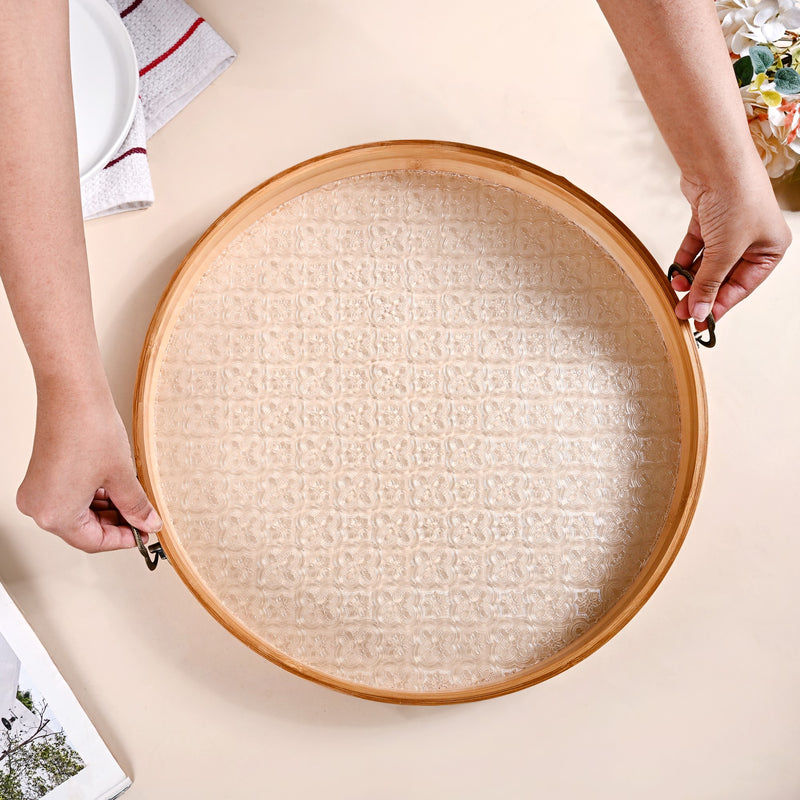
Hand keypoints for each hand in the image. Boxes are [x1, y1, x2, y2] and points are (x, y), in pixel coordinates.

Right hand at [15, 379, 161, 552]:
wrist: (72, 393)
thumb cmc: (89, 429)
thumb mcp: (122, 475)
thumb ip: (136, 505)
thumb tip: (148, 523)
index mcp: (54, 514)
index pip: (93, 541)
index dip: (123, 539)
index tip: (145, 534)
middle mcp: (38, 507)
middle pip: (83, 529)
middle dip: (116, 523)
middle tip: (142, 517)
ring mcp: (37, 491)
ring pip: (78, 513)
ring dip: (107, 509)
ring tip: (133, 499)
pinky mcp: (41, 477)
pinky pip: (69, 497)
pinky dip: (93, 496)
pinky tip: (115, 488)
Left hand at [670, 163, 790, 327]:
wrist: (717, 162)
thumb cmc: (736, 202)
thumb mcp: (725, 252)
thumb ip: (709, 284)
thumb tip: (699, 313)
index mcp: (771, 248)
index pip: (743, 286)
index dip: (721, 306)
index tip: (702, 323)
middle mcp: (753, 238)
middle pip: (724, 275)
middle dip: (702, 293)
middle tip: (682, 311)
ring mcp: (730, 227)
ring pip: (708, 261)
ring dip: (691, 278)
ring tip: (674, 292)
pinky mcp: (709, 217)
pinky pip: (696, 245)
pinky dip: (685, 259)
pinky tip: (673, 273)